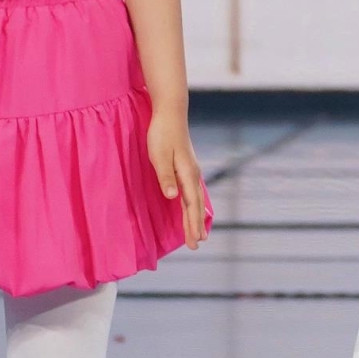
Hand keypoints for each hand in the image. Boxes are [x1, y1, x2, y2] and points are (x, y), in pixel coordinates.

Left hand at [146, 111, 209, 251]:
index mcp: (187, 174)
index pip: (191, 205)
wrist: (170, 113)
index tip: (194, 242)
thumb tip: (174, 197)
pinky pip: (193, 192)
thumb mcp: (159, 155)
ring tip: (199, 232)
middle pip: (196, 205)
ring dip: (197, 217)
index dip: (192, 224)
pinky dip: (194, 205)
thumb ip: (166, 177)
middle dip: (196, 225)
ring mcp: (191, 171)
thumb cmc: (162, 134)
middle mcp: (193, 174)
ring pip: (196, 199)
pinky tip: (193, 208)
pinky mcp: (186, 167)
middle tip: (197, 244)